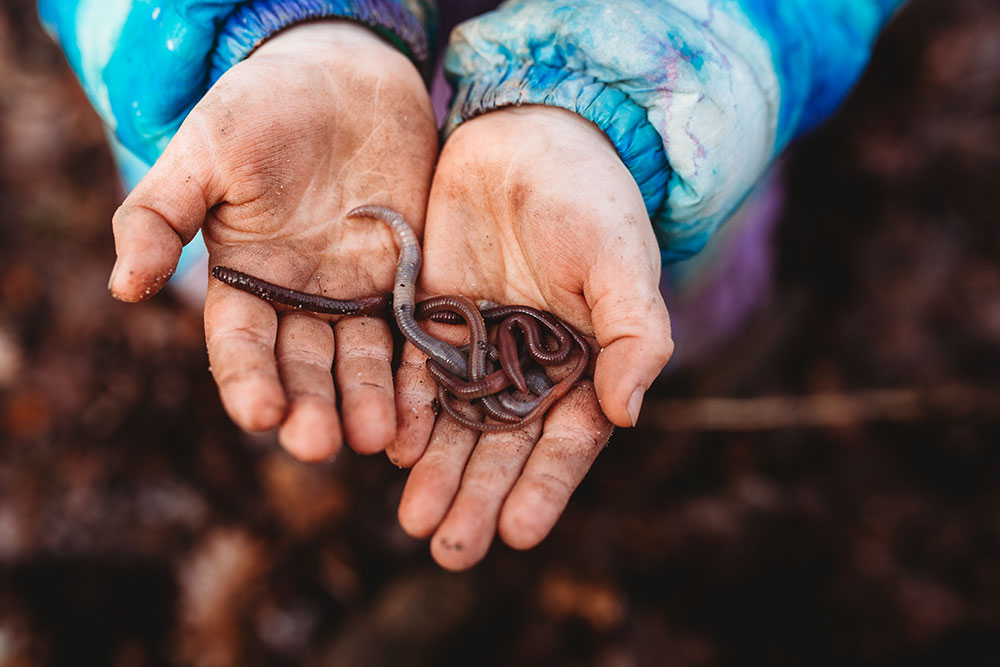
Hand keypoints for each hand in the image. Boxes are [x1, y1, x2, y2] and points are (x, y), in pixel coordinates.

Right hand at [108, 22, 437, 460]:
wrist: (346, 78)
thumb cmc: (264, 106)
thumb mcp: (205, 152)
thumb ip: (161, 215)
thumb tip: (122, 288)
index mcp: (244, 279)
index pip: (240, 344)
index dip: (248, 380)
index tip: (260, 416)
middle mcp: (299, 299)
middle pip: (302, 366)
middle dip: (310, 407)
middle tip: (319, 444)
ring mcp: (356, 294)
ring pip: (359, 361)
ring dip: (366, 402)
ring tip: (376, 439)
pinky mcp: (406, 281)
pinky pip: (413, 335)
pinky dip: (417, 374)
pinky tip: (423, 411)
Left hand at [390, 106, 673, 568]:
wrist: (527, 135)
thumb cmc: (589, 198)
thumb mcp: (620, 262)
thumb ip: (632, 335)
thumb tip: (629, 415)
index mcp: (585, 364)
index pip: (566, 442)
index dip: (543, 488)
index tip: (518, 535)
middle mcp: (532, 366)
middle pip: (504, 446)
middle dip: (479, 497)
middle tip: (451, 550)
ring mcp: (481, 346)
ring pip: (457, 423)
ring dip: (438, 473)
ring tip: (415, 521)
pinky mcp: (435, 318)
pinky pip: (419, 375)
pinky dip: (408, 411)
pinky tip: (394, 449)